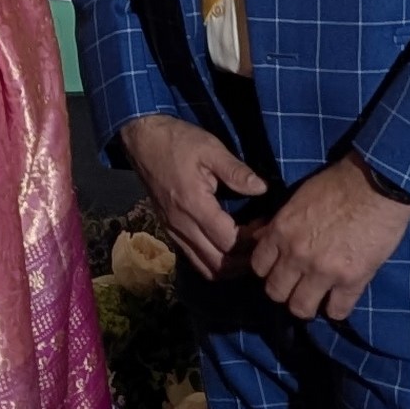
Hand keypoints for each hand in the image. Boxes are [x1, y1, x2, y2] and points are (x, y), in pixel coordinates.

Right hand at [119, 114, 265, 278]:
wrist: (143, 141)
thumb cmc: (178, 142)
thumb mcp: (211, 149)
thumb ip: (236, 171)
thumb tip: (262, 189)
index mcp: (194, 205)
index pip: (228, 241)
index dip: (251, 240)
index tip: (265, 227)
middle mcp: (181, 225)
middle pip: (218, 264)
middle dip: (244, 261)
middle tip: (262, 244)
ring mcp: (173, 231)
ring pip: (205, 267)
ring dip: (229, 266)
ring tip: (247, 250)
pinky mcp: (169, 231)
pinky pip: (194, 259)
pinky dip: (214, 261)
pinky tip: (227, 248)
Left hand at [245, 158, 409, 322]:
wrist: (377, 185)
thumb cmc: (338, 184)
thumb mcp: (298, 198)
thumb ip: (279, 223)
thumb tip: (261, 238)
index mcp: (281, 231)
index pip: (259, 267)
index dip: (269, 270)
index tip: (280, 269)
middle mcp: (296, 255)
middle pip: (275, 292)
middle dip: (285, 291)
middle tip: (298, 285)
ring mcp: (323, 271)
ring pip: (300, 308)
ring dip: (308, 304)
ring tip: (318, 297)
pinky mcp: (351, 281)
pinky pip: (336, 311)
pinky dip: (337, 308)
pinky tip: (341, 298)